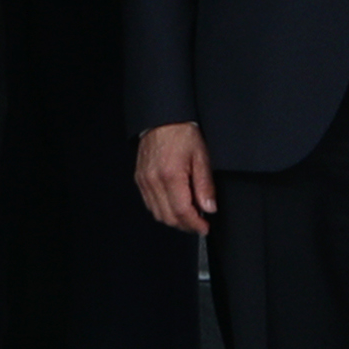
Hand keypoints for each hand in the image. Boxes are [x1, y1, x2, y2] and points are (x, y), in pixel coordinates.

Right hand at [135, 120, 218, 235]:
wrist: (162, 120)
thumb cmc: (182, 134)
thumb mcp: (201, 157)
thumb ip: (205, 185)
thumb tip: (209, 207)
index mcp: (171, 176)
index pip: (182, 211)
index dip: (195, 224)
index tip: (205, 228)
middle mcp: (153, 181)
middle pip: (168, 217)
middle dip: (185, 225)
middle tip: (199, 225)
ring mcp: (144, 181)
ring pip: (157, 213)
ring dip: (173, 220)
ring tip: (189, 216)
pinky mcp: (139, 179)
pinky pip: (149, 204)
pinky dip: (162, 210)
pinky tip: (174, 205)